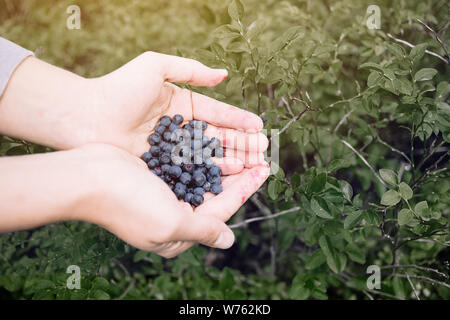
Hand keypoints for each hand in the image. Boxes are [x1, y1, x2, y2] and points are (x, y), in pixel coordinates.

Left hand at [0, 52, 267, 166]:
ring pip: (208, 156)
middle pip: (217, 138)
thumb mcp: (156, 67)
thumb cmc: (119, 88)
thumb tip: (223, 75)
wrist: (87, 117)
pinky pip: (192, 170)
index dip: (238, 121)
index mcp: (181, 104)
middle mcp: (180, 129)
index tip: (258, 127)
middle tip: (263, 152)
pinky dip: (210, 175)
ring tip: (254, 166)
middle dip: (241, 144)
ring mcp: (172, 150)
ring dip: (232, 161)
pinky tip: (229, 178)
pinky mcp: (162, 166)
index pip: (217, 114)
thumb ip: (191, 69)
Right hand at [74, 144, 269, 257]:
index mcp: (178, 234)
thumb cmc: (128, 204)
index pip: (222, 211)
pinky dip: (204, 154)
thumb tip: (229, 241)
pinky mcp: (157, 174)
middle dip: (239, 174)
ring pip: (204, 177)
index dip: (245, 189)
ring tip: (244, 146)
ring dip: (224, 161)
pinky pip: (188, 165)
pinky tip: (217, 142)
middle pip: (215, 193)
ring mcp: (165, 194)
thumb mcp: (171, 223)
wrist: (87, 176)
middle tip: (261, 154)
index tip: (264, 170)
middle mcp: (173, 215)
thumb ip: (203, 231)